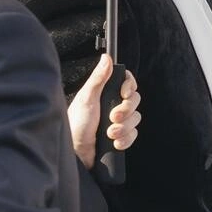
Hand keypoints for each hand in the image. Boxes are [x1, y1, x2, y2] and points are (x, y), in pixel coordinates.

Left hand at [68, 54, 140, 168]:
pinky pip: (134, 135)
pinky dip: (126, 139)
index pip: (127, 83)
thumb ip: (98, 78)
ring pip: (136, 119)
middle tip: (113, 117)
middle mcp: (113, 105)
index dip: (129, 87)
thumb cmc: (76, 124)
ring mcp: (118, 121)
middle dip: (126, 111)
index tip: (123, 93)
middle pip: (135, 101)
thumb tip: (106, 58)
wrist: (76, 153)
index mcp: (105, 93)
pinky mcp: (121, 136)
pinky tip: (114, 143)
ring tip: (109, 133)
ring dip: (124, 128)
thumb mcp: (87, 98)